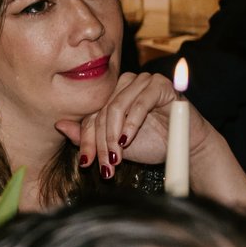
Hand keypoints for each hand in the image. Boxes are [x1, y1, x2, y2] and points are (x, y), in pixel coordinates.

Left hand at [55, 69, 173, 178]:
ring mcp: (143, 81)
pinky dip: (131, 123)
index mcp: (112, 94)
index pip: (92, 115)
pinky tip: (127, 140)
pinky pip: (140, 103)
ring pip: (117, 106)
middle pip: (102, 111)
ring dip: (113, 135)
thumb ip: (89, 136)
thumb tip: (59, 125)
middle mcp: (125, 83)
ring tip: (116, 156)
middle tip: (105, 164)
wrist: (186, 149)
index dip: (87, 140)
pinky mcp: (160, 84)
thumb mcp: (115, 145)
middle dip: (101, 142)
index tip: (87, 163)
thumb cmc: (152, 144)